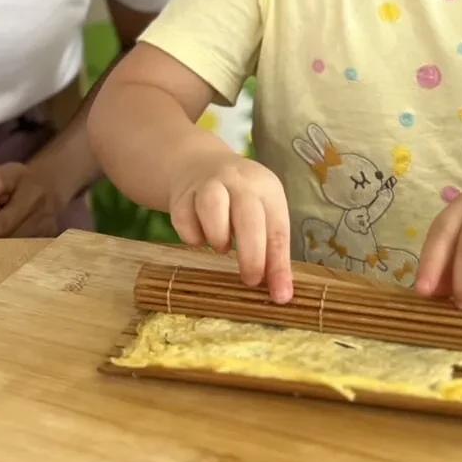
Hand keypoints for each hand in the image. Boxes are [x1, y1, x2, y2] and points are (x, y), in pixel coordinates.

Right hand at [169, 145, 293, 303]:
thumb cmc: (241, 200)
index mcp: (266, 188)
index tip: (279, 296)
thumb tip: (280, 293)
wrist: (200, 165)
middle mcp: (238, 181)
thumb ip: (271, 249)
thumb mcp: (263, 213)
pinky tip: (200, 237)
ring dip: (218, 237)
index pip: (278, 229)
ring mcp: (208, 184)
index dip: (279, 265)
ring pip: (212, 207)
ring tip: (222, 247)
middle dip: (251, 256)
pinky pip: (184, 220)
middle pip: (248, 217)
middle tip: (250, 280)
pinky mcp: (181, 194)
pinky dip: (192, 236)